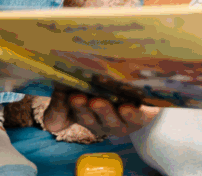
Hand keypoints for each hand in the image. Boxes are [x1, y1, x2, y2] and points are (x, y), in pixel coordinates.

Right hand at [43, 87, 159, 138]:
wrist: (141, 79)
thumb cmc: (106, 80)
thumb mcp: (78, 80)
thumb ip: (64, 87)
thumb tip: (58, 87)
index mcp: (82, 113)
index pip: (64, 118)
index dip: (62, 109)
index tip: (65, 95)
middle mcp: (100, 121)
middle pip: (89, 120)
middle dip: (82, 109)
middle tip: (78, 96)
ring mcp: (121, 122)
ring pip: (112, 122)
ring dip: (104, 112)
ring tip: (99, 101)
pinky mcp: (142, 117)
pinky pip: (136, 119)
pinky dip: (131, 115)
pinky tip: (126, 107)